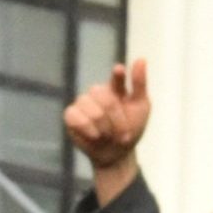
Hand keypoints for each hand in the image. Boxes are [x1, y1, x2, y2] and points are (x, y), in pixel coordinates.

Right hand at [62, 59, 150, 199]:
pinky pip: (75, 117)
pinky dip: (88, 129)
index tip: (119, 70)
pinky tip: (94, 135)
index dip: (118, 75)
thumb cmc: (130, 129)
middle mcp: (98, 92)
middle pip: (106, 100)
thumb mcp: (141, 108)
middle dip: (117, 122)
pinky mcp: (71, 115)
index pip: (117, 77)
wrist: (117, 154)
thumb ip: (139, 84)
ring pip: (92, 111)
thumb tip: (141, 59)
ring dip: (105, 129)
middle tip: (124, 135)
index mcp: (115, 88)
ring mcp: (83, 102)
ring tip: (108, 136)